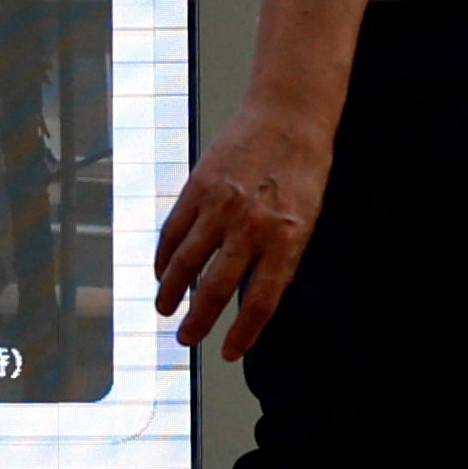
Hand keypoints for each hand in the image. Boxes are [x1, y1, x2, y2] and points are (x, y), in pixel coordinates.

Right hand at [152, 99, 330, 358]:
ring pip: (186, 262)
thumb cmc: (302, 169)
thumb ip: (280, 257)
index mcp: (286, 238)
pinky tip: (162, 271)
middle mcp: (252, 226)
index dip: (243, 333)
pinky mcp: (198, 187)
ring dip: (172, 292)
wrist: (288, 116)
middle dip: (199, 320)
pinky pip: (174, 231)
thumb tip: (255, 298)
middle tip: (187, 339)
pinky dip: (164, 256)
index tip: (229, 353)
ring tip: (165, 309)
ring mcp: (221, 206)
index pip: (261, 301)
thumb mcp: (305, 219)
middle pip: (217, 288)